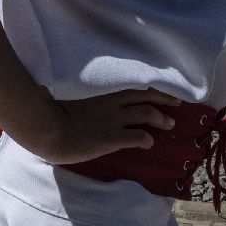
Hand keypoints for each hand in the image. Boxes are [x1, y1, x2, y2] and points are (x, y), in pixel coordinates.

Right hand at [31, 89, 180, 165]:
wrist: (48, 130)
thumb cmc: (48, 113)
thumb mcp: (62, 97)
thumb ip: (68, 93)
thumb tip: (49, 88)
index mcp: (100, 91)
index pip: (131, 83)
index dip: (147, 84)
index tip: (159, 86)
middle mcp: (111, 101)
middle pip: (146, 94)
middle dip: (164, 97)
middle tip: (177, 102)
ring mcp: (114, 119)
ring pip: (147, 113)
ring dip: (161, 118)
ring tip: (170, 124)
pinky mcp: (113, 137)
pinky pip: (138, 136)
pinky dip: (147, 138)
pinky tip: (150, 142)